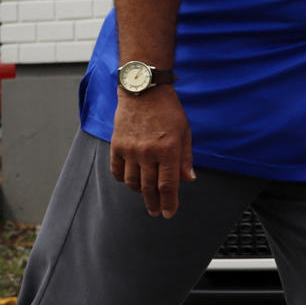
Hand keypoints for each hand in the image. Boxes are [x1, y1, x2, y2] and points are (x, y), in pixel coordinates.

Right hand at [109, 88, 195, 216]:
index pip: (168, 184)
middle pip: (150, 187)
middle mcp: (148, 153)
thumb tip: (188, 179)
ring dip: (140, 192)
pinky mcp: (117, 145)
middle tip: (157, 212)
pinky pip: (117, 170)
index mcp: (168, 150)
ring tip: (146, 195)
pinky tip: (131, 181)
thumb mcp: (185, 132)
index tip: (169, 213)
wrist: (143, 91)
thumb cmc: (168, 110)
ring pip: (132, 182)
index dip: (169, 202)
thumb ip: (185, 157)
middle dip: (154, 203)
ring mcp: (130, 150)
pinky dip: (124, 179)